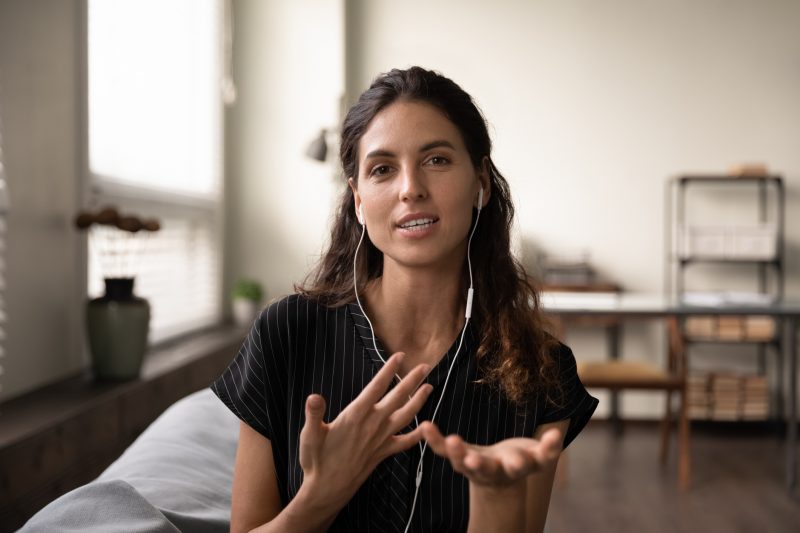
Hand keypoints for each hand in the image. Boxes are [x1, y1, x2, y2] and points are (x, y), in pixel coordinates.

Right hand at [297, 352, 432, 511]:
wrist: (327, 490)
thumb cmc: (316, 460)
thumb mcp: (309, 435)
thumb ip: (314, 414)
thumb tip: (314, 396)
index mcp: (355, 416)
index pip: (377, 387)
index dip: (389, 370)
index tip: (400, 355)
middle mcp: (372, 425)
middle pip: (397, 398)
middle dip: (412, 381)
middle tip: (426, 366)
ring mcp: (380, 440)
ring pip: (406, 417)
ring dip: (419, 401)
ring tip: (430, 388)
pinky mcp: (383, 453)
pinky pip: (405, 442)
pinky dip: (417, 434)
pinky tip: (426, 427)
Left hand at [420, 422, 562, 487]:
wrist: (500, 478)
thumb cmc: (521, 461)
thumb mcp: (538, 457)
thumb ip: (548, 449)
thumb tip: (557, 436)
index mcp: (514, 469)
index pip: (518, 467)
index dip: (520, 462)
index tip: (521, 459)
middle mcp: (491, 471)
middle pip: (486, 470)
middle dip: (481, 465)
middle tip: (474, 461)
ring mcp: (472, 465)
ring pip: (461, 462)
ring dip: (455, 452)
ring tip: (450, 440)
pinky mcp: (458, 457)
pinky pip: (442, 450)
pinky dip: (433, 440)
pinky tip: (425, 425)